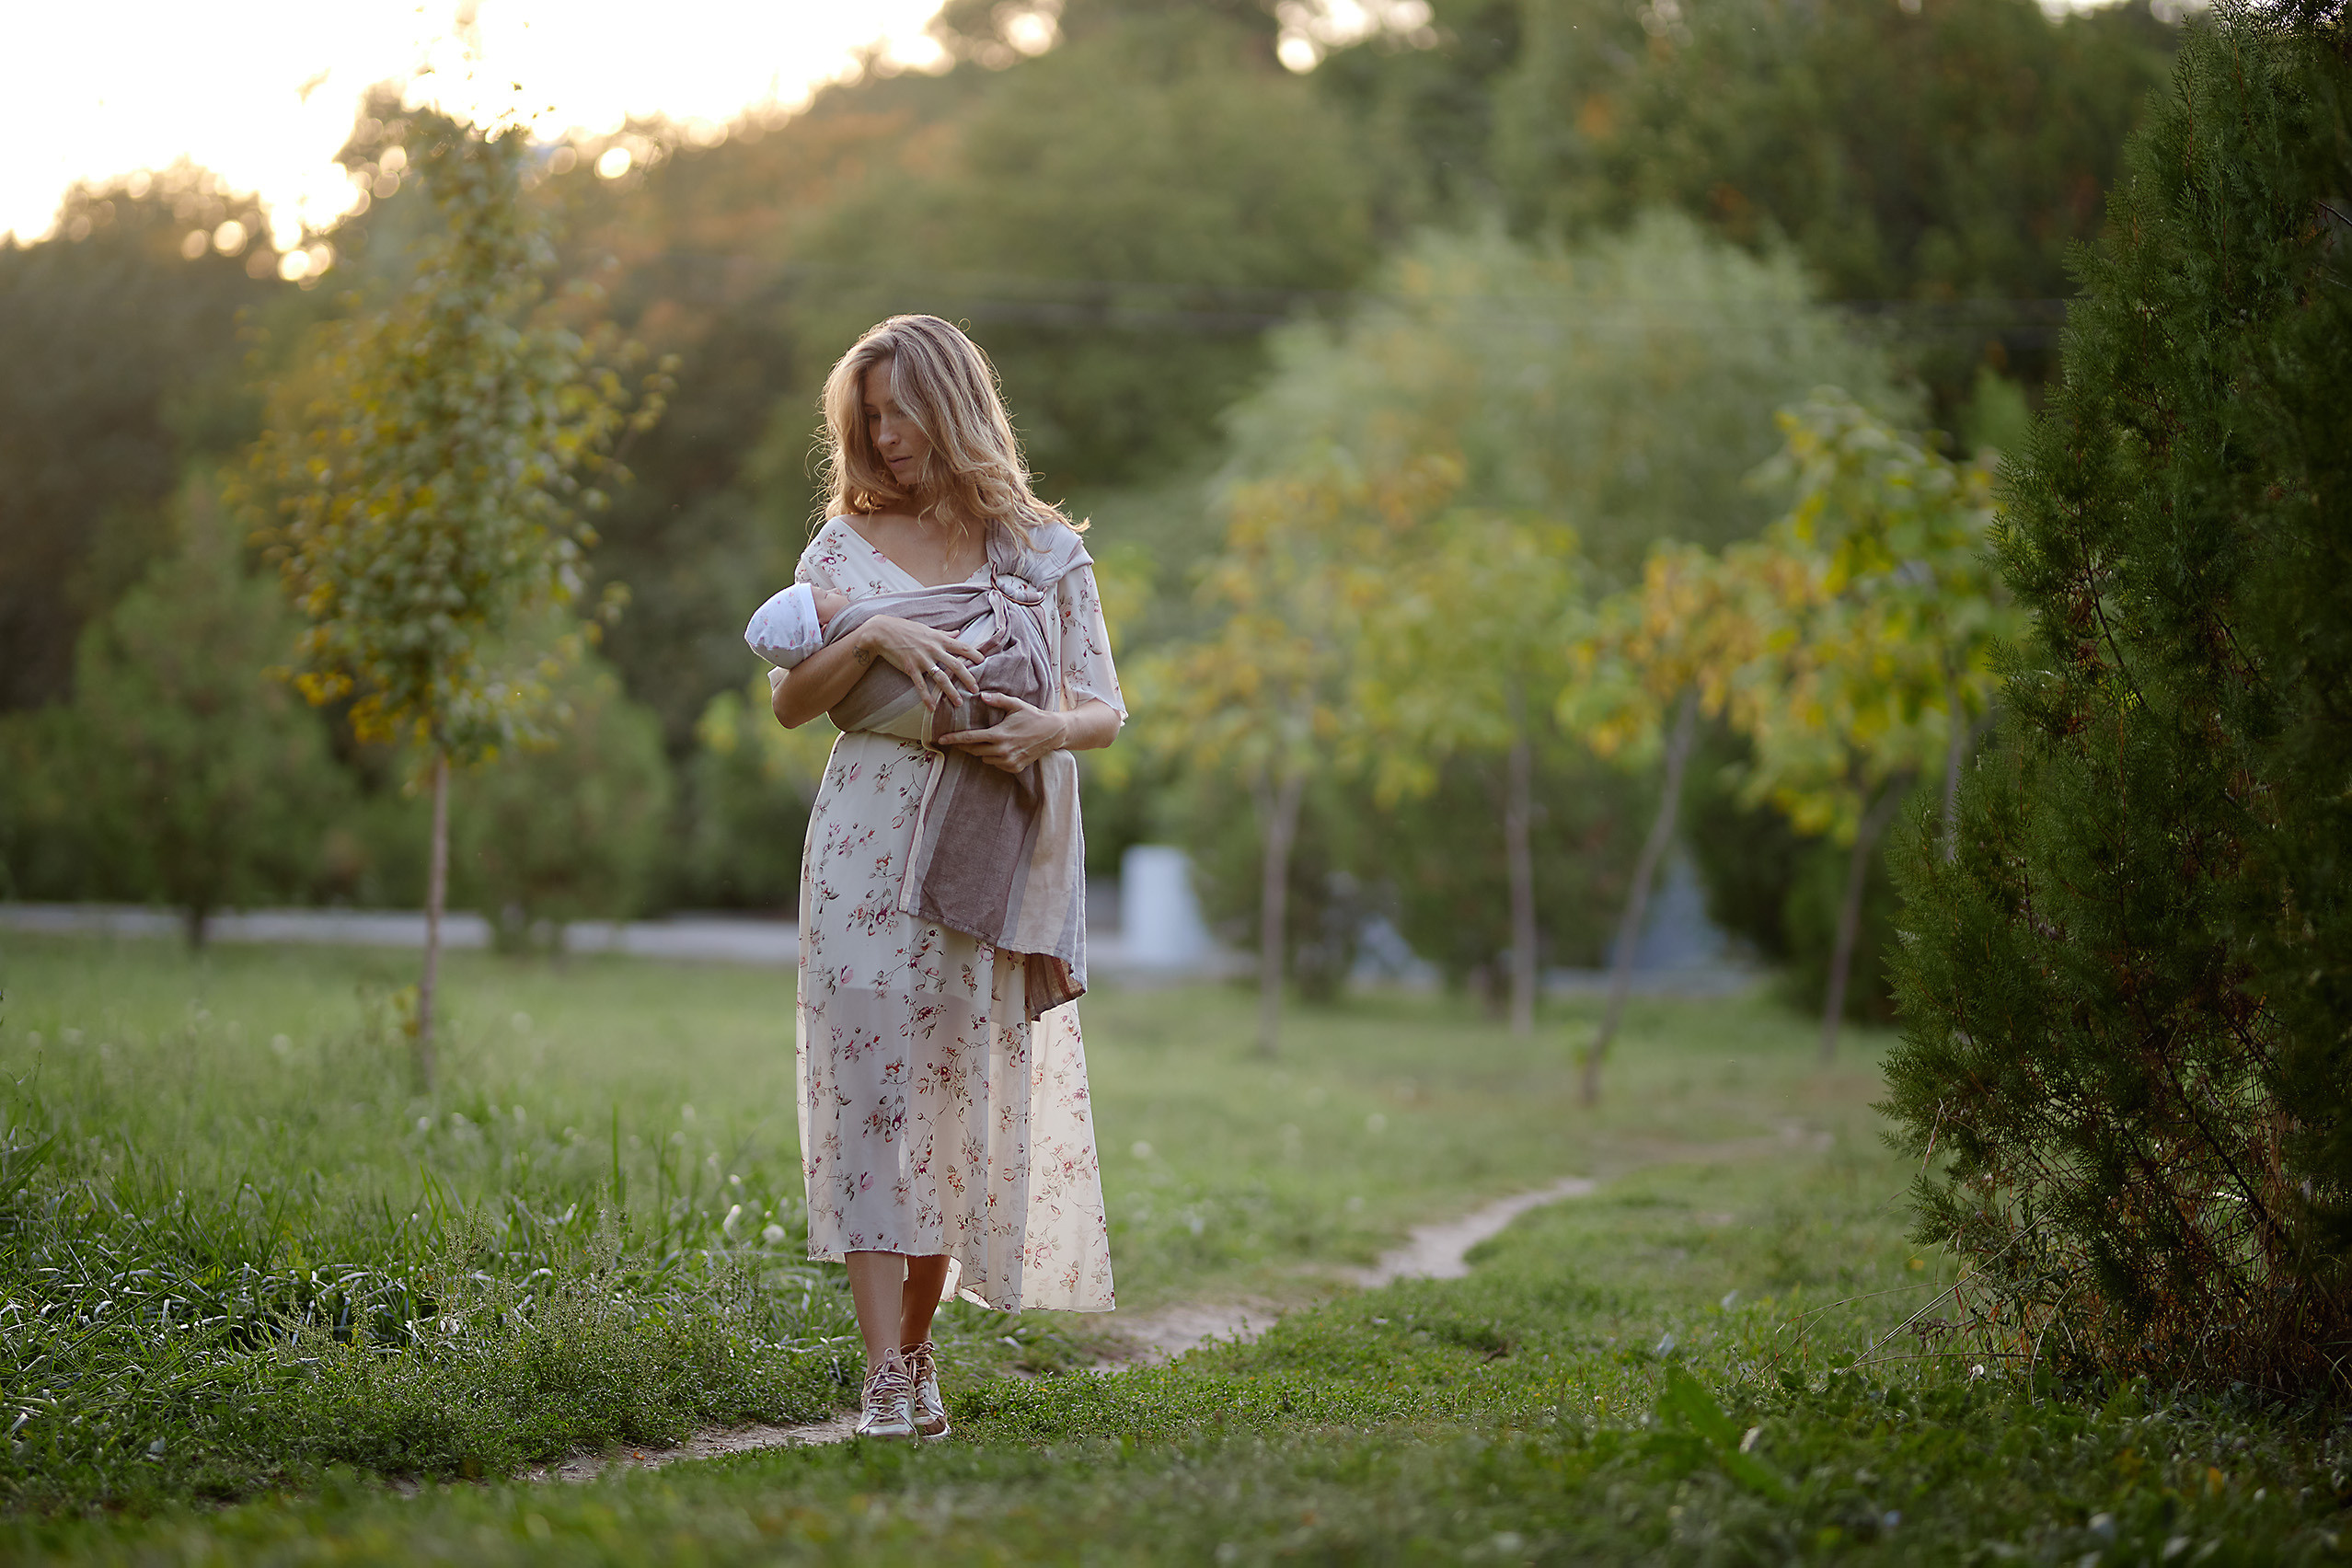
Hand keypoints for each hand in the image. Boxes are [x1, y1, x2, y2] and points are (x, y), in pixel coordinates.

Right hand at [856, 616, 982, 710]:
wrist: (883, 631)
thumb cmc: (906, 628)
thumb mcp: (927, 629)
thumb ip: (944, 634)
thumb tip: (958, 632)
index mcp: (939, 639)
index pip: (961, 646)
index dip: (973, 654)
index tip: (983, 661)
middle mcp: (933, 649)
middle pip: (955, 665)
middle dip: (967, 678)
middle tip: (976, 689)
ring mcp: (921, 659)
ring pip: (940, 678)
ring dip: (951, 691)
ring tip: (959, 702)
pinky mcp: (910, 668)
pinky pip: (921, 686)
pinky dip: (927, 698)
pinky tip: (933, 708)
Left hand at [936, 692, 1070, 772]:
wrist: (1053, 733)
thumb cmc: (1033, 716)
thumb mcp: (1016, 705)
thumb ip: (998, 700)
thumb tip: (982, 695)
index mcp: (999, 735)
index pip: (970, 738)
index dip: (954, 739)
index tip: (941, 740)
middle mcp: (1002, 751)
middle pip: (974, 750)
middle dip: (965, 745)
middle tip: (959, 739)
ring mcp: (1008, 761)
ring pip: (984, 758)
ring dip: (982, 751)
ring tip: (989, 741)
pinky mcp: (1014, 768)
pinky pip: (995, 764)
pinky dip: (994, 758)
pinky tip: (1002, 749)